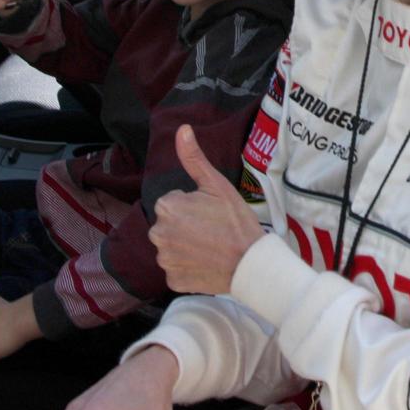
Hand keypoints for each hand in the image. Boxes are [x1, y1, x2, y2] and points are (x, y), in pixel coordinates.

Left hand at [150, 125, 264, 294]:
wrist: (250, 263)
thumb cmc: (236, 221)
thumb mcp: (217, 184)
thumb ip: (193, 158)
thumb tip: (182, 129)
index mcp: (167, 208)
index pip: (173, 202)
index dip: (192, 206)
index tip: (210, 213)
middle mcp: (158, 234)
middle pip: (169, 225)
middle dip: (185, 226)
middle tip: (212, 230)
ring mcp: (164, 260)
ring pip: (171, 247)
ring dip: (185, 247)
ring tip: (210, 247)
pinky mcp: (172, 280)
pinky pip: (176, 269)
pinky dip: (188, 267)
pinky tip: (206, 263)